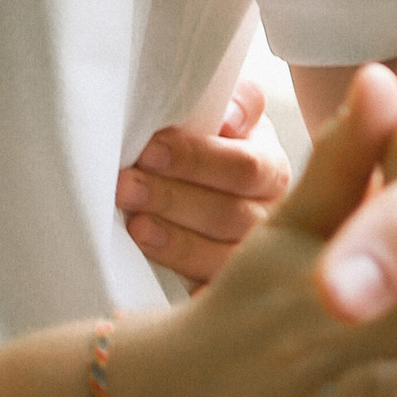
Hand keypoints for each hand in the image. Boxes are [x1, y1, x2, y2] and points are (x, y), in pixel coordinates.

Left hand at [117, 75, 293, 287]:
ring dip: (174, 242)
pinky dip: (185, 285)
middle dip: (172, 199)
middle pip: (228, 215)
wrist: (205, 184)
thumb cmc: (211, 143)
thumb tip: (232, 119)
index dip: (195, 160)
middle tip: (125, 186)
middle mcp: (271, 218)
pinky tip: (156, 274)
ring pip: (221, 257)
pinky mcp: (223, 287)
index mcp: (271, 169)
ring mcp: (252, 259)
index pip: (243, 167)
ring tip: (135, 227)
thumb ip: (239, 103)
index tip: (150, 151)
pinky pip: (209, 293)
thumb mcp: (228, 114)